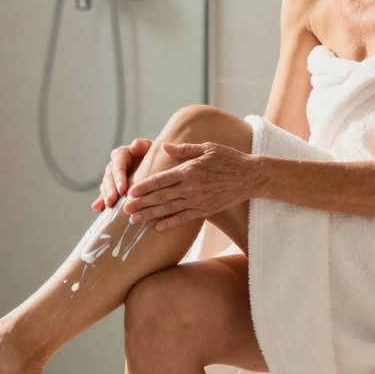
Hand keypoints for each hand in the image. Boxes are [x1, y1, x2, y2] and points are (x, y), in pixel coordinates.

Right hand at [91, 137, 153, 211]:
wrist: (155, 165)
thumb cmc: (153, 156)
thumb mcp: (150, 148)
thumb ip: (143, 145)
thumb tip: (135, 144)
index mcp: (121, 154)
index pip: (118, 165)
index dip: (119, 177)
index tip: (122, 189)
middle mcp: (114, 166)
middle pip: (109, 178)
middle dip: (110, 190)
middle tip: (112, 201)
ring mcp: (112, 178)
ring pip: (106, 187)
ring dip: (106, 197)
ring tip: (108, 206)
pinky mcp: (112, 189)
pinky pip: (105, 195)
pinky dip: (101, 202)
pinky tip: (98, 209)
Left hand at [122, 141, 258, 231]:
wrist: (250, 176)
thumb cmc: (228, 158)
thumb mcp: (206, 148)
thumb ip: (184, 149)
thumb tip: (164, 145)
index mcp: (189, 170)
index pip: (161, 180)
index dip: (144, 186)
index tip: (130, 192)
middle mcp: (192, 187)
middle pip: (161, 197)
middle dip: (141, 204)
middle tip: (124, 210)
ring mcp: (198, 201)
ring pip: (169, 209)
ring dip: (150, 215)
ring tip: (134, 220)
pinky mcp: (205, 210)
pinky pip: (184, 218)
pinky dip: (170, 223)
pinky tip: (157, 227)